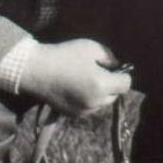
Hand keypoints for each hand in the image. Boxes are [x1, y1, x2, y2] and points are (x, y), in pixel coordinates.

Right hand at [17, 39, 131, 116]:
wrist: (36, 70)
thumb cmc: (64, 55)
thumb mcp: (91, 48)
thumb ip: (110, 57)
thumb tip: (117, 66)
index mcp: (102, 85)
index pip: (126, 84)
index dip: (122, 74)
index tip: (113, 68)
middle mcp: (95, 102)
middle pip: (115, 95)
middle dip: (111, 84)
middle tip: (97, 72)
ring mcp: (84, 111)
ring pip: (102, 103)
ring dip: (100, 93)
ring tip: (85, 80)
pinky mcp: (73, 115)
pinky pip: (89, 108)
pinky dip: (88, 100)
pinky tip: (76, 88)